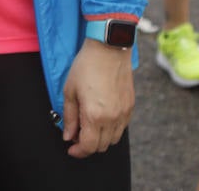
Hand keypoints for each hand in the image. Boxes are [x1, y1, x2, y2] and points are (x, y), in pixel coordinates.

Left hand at [61, 40, 133, 158]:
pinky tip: (102, 117)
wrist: (109, 47)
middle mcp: (112, 117)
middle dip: (88, 145)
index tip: (71, 148)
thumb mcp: (70, 91)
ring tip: (90, 125)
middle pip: (101, 146)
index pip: (89, 146)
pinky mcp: (131, 106)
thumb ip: (69, 117)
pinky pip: (122, 127)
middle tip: (77, 134)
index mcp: (95, 115)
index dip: (78, 151)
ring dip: (100, 138)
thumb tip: (68, 136)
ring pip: (113, 139)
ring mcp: (124, 113)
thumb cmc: (86, 66)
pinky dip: (111, 129)